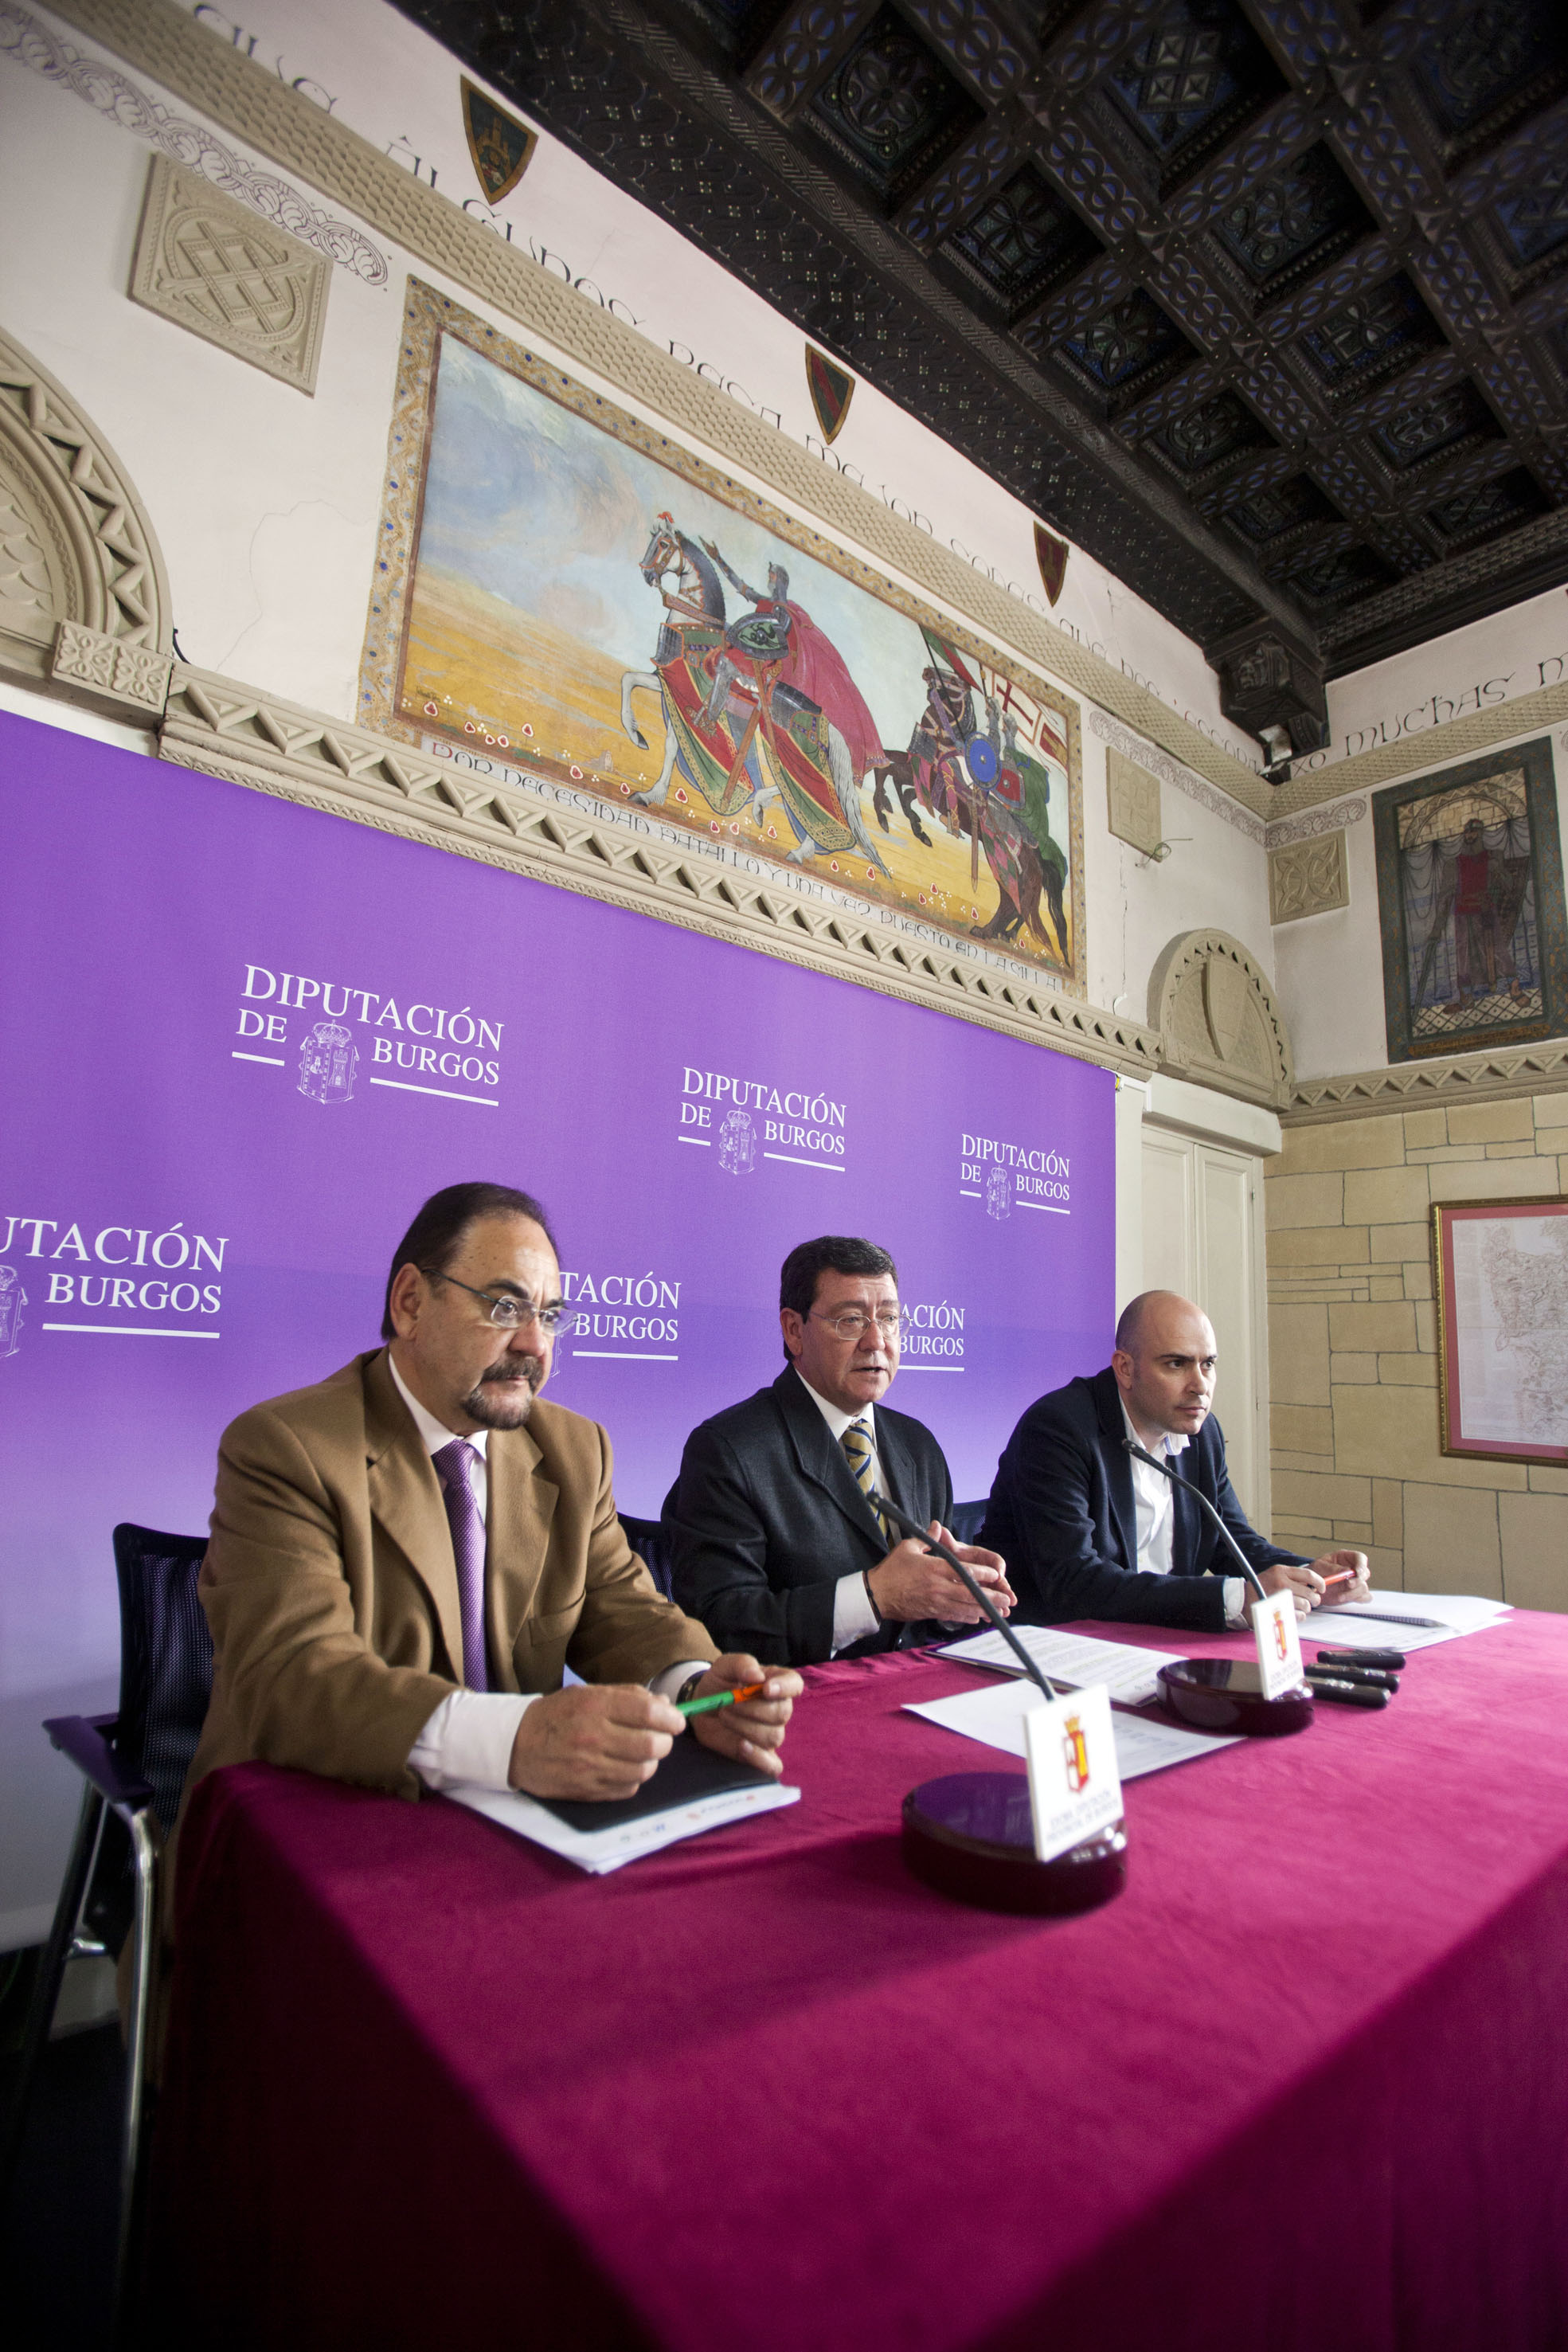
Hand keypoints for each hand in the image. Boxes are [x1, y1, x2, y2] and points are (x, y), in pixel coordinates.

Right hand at [508, 1683, 680, 1801]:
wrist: (515, 1745)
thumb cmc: (556, 1715)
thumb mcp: (587, 1693)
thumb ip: (627, 1696)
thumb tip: (665, 1707)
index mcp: (594, 1705)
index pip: (648, 1713)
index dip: (671, 1718)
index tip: (676, 1721)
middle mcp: (593, 1737)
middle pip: (652, 1745)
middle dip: (664, 1741)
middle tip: (660, 1738)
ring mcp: (589, 1767)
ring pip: (643, 1770)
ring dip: (649, 1762)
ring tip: (640, 1753)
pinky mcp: (586, 1791)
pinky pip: (628, 1788)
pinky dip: (632, 1778)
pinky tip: (622, 1767)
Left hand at [686, 1653, 800, 1778]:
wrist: (701, 1707)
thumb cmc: (718, 1684)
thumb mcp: (724, 1666)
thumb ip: (742, 1664)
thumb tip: (757, 1676)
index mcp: (775, 1683)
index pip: (794, 1684)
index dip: (785, 1687)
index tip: (766, 1689)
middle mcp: (778, 1709)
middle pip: (782, 1713)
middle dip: (753, 1709)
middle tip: (728, 1704)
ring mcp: (770, 1734)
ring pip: (773, 1736)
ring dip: (745, 1727)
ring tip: (724, 1716)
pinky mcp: (760, 1755)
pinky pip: (772, 1765)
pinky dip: (759, 1758)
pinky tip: (741, 1746)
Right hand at [867, 1524, 1016, 1624]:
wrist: (877, 1595)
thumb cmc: (892, 1570)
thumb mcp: (908, 1548)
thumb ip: (926, 1538)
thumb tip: (937, 1525)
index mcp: (934, 1569)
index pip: (964, 1571)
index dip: (982, 1573)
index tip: (996, 1574)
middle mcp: (939, 1587)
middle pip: (970, 1593)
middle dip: (991, 1597)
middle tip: (1007, 1599)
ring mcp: (936, 1602)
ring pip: (965, 1608)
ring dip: (984, 1610)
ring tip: (1000, 1611)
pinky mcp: (932, 1613)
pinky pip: (954, 1617)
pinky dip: (967, 1617)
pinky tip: (978, 1617)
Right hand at [1252, 1561, 1326, 1620]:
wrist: (1243, 1600)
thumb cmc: (1260, 1588)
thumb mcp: (1274, 1575)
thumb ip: (1292, 1577)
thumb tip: (1313, 1584)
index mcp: (1281, 1571)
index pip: (1309, 1574)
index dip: (1320, 1582)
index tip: (1321, 1588)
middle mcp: (1282, 1582)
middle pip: (1310, 1592)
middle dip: (1314, 1599)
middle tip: (1310, 1601)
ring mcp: (1281, 1597)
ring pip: (1306, 1605)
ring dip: (1305, 1608)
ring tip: (1297, 1606)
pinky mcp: (1280, 1610)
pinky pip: (1300, 1615)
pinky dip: (1299, 1616)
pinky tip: (1292, 1612)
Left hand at [1310, 1549, 1369, 1604]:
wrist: (1310, 1587)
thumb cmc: (1315, 1572)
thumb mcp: (1319, 1566)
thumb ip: (1333, 1568)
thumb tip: (1347, 1570)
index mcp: (1345, 1558)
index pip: (1360, 1558)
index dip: (1361, 1565)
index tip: (1357, 1572)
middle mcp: (1353, 1569)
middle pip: (1365, 1573)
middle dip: (1358, 1580)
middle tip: (1349, 1584)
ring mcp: (1355, 1582)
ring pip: (1364, 1587)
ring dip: (1353, 1593)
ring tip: (1340, 1596)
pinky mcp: (1354, 1594)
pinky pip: (1365, 1597)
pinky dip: (1358, 1599)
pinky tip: (1345, 1598)